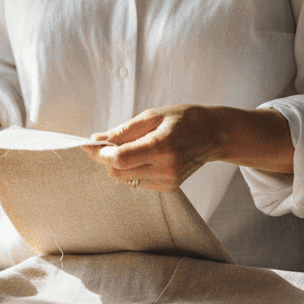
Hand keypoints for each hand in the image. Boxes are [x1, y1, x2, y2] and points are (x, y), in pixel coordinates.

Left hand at [83, 105, 221, 192]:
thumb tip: (97, 139)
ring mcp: (168, 181)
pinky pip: (136, 181)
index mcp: (162, 146)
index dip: (100, 153)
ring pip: (125, 178)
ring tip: (134, 146)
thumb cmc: (185, 120)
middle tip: (109, 142)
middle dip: (106, 158)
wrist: (214, 135)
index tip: (89, 144)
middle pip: (118, 171)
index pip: (120, 158)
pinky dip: (132, 169)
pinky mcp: (169, 188)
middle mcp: (166, 168)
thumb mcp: (153, 116)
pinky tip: (146, 156)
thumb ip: (123, 130)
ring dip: (119, 164)